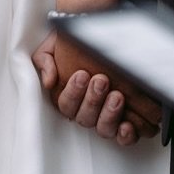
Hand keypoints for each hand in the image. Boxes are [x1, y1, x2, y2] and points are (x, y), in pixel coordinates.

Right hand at [31, 30, 159, 144]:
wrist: (107, 34)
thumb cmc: (80, 43)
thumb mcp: (56, 44)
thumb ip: (44, 60)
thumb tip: (49, 82)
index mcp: (71, 96)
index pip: (66, 104)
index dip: (73, 93)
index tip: (81, 74)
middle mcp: (88, 110)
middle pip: (85, 118)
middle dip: (92, 100)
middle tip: (101, 80)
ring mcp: (107, 118)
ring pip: (104, 129)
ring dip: (109, 115)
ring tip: (117, 97)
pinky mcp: (128, 123)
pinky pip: (125, 138)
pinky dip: (126, 135)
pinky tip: (127, 125)